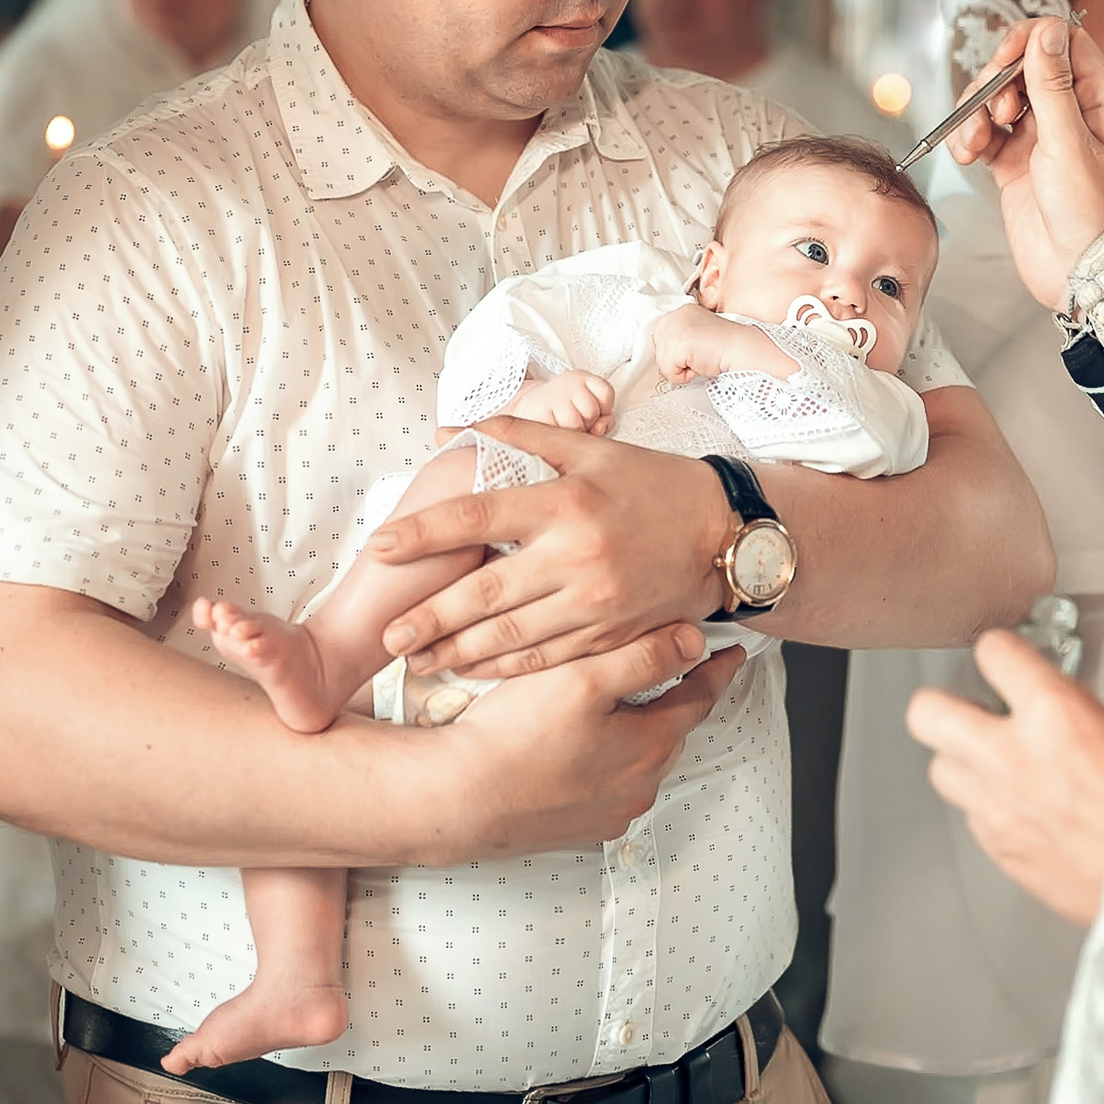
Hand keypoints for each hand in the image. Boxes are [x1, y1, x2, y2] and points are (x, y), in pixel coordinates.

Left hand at [366, 415, 733, 678]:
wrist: (723, 534)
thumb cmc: (650, 485)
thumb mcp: (591, 450)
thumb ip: (519, 437)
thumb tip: (451, 432)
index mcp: (567, 501)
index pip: (478, 515)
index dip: (424, 533)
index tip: (381, 548)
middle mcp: (577, 555)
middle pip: (486, 592)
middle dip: (429, 617)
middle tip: (388, 634)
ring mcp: (595, 601)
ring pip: (512, 635)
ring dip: (458, 652)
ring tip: (416, 660)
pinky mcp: (610, 635)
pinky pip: (548, 657)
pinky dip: (505, 668)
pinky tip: (473, 672)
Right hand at [419, 626, 747, 858]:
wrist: (456, 797)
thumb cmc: (513, 736)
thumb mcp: (584, 679)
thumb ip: (646, 657)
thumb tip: (694, 641)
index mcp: (650, 748)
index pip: (700, 699)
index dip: (716, 669)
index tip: (733, 651)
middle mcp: (639, 787)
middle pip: (669, 729)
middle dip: (672, 696)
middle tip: (670, 665)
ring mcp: (609, 813)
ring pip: (637, 758)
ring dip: (635, 730)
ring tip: (618, 701)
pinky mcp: (578, 828)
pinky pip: (607, 785)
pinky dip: (605, 760)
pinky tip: (579, 743)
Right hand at [505, 370, 618, 434]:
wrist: (524, 407)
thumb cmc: (561, 410)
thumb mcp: (586, 407)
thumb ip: (603, 418)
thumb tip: (599, 429)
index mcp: (580, 377)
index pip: (605, 393)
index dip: (603, 409)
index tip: (591, 412)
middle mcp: (567, 383)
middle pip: (592, 411)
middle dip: (586, 423)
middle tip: (572, 420)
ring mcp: (551, 396)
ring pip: (576, 425)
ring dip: (571, 433)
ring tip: (561, 425)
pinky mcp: (538, 413)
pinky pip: (559, 433)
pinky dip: (558, 437)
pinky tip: (552, 429)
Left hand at [648, 305, 794, 383]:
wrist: (741, 349)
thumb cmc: (726, 346)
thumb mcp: (698, 335)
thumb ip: (682, 339)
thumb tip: (668, 357)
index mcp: (681, 312)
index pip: (662, 338)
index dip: (676, 352)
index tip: (695, 350)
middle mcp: (674, 316)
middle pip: (659, 352)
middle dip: (677, 360)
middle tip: (700, 354)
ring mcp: (673, 329)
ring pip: (663, 365)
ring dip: (683, 368)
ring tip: (701, 358)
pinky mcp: (676, 345)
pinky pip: (670, 374)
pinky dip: (686, 376)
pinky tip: (701, 363)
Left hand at [905, 629, 1103, 924]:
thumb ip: (1071, 712)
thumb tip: (1050, 709)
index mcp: (1055, 713)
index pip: (993, 652)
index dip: (998, 653)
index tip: (1000, 659)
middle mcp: (1013, 757)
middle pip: (927, 712)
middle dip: (942, 707)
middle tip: (965, 712)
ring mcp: (999, 806)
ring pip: (940, 770)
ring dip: (962, 764)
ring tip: (990, 767)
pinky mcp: (1000, 850)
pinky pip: (972, 819)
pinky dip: (988, 811)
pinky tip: (1017, 810)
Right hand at [947, 18, 1103, 311]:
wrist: (1081, 275)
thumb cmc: (1091, 215)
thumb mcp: (1069, 144)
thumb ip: (1052, 86)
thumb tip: (1046, 30)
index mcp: (1100, 99)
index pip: (1063, 41)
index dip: (1028, 41)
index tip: (1003, 60)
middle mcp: (1072, 112)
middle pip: (1024, 65)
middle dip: (997, 80)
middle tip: (995, 110)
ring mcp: (1042, 137)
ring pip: (999, 97)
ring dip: (977, 111)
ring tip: (974, 142)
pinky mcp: (1017, 163)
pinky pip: (986, 132)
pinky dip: (971, 137)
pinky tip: (967, 155)